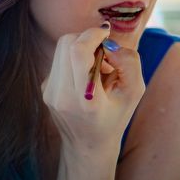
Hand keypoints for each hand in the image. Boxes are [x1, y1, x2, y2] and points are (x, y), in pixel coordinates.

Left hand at [42, 25, 144, 179]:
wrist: (87, 146)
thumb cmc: (115, 118)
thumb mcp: (134, 92)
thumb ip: (129, 63)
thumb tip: (109, 43)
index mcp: (86, 99)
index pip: (77, 51)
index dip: (92, 34)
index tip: (106, 33)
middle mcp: (62, 95)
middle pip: (66, 43)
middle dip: (88, 38)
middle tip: (104, 52)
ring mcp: (49, 92)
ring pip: (61, 48)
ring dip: (81, 47)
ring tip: (97, 65)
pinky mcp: (45, 88)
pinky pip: (59, 59)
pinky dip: (74, 58)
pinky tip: (86, 75)